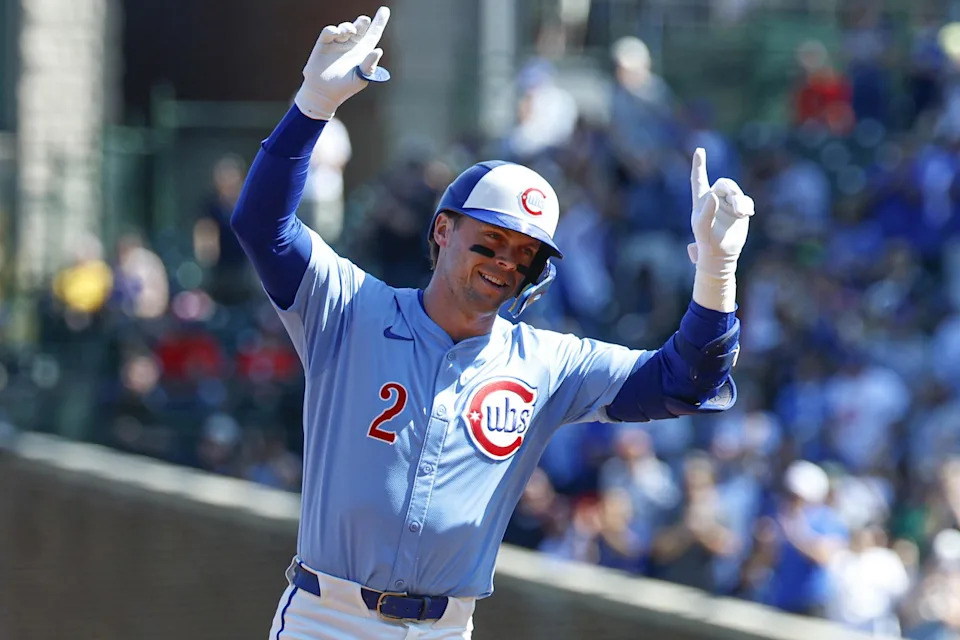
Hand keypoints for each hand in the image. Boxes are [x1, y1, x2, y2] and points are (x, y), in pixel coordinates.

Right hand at [294, 7, 390, 119]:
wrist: (323, 94)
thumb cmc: (344, 88)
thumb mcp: (360, 78)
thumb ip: (369, 65)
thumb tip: (378, 50)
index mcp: (362, 52)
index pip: (373, 34)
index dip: (379, 22)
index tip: (385, 10)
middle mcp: (351, 46)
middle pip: (360, 28)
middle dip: (362, 22)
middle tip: (364, 21)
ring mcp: (337, 44)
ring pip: (345, 27)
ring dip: (348, 27)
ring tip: (348, 32)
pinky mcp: (324, 44)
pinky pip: (329, 31)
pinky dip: (333, 30)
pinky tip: (337, 33)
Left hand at [688, 147, 753, 310]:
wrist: (721, 255)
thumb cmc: (706, 242)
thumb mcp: (702, 228)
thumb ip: (706, 211)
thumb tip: (714, 195)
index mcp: (701, 200)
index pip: (698, 179)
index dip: (699, 165)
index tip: (699, 150)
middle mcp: (715, 199)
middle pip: (724, 185)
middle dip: (731, 192)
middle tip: (737, 207)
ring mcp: (728, 204)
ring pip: (737, 193)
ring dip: (740, 201)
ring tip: (742, 213)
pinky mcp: (740, 211)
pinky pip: (746, 201)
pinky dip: (747, 205)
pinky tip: (747, 213)